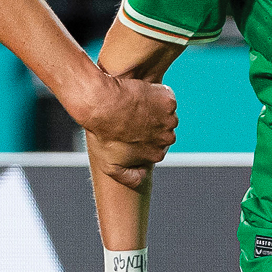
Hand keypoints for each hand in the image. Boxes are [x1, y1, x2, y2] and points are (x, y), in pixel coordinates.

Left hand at [70, 69, 177, 183]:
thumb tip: (142, 177)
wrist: (102, 104)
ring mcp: (169, 119)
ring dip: (154, 109)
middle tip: (132, 116)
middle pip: (163, 129)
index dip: (144, 136)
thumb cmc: (103, 134)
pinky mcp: (168, 101)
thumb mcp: (110, 164)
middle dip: (151, 123)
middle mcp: (167, 139)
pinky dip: (156, 94)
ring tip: (134, 105)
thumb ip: (128, 177)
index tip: (131, 129)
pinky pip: (165, 96)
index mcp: (157, 154)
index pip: (156, 145)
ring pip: (165, 113)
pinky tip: (140, 95)